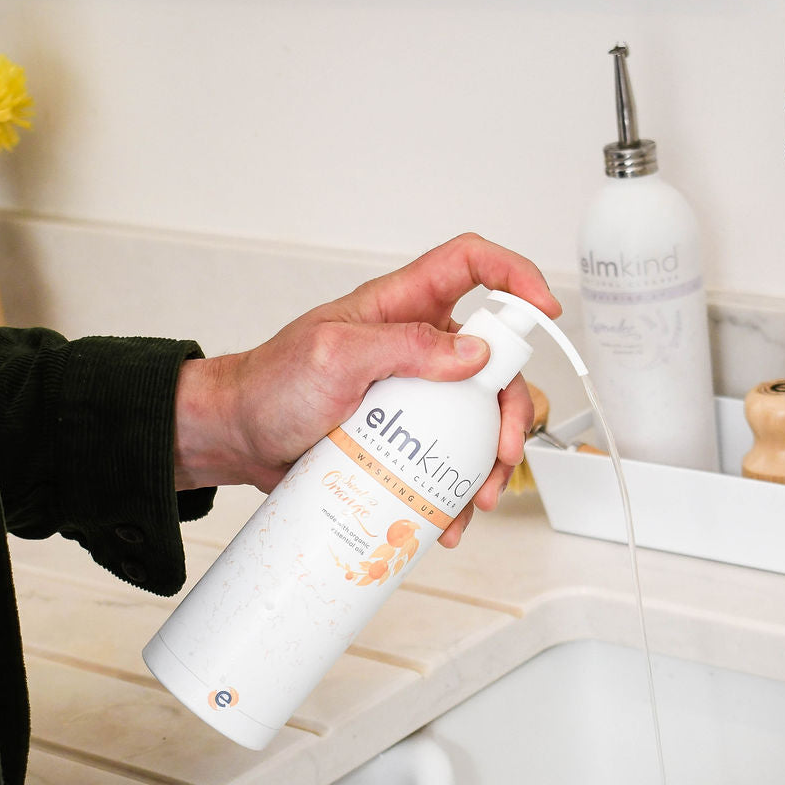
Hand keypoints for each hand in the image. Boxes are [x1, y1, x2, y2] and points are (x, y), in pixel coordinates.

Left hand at [173, 233, 558, 544]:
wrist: (238, 439)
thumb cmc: (271, 385)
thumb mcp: (333, 356)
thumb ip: (402, 347)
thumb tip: (474, 354)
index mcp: (402, 306)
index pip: (471, 265)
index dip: (515, 275)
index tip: (546, 310)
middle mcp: (418, 346)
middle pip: (495, 362)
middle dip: (513, 408)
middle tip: (505, 450)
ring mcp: (415, 396)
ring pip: (480, 420)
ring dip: (491, 461)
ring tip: (478, 499)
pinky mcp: (406, 440)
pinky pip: (448, 462)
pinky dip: (458, 493)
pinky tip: (451, 519)